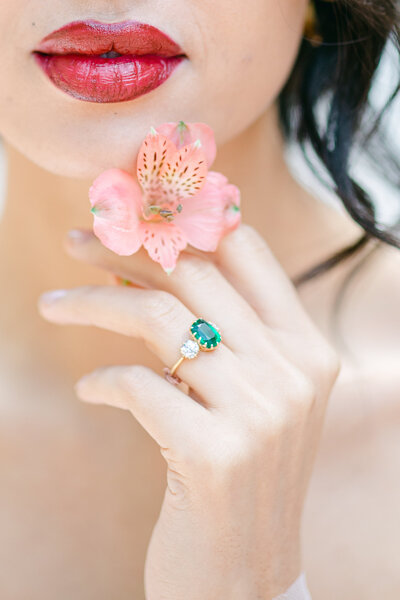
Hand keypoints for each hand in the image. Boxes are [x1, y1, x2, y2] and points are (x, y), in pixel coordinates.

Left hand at [38, 224, 339, 599]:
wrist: (245, 574)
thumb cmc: (240, 473)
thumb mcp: (251, 397)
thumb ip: (224, 334)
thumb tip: (156, 264)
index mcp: (306, 349)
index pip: (247, 252)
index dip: (187, 225)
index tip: (135, 220)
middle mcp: (291, 373)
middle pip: (192, 275)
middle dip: (123, 250)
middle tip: (75, 243)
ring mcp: (257, 413)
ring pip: (158, 318)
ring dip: (93, 303)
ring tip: (53, 305)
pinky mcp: (210, 453)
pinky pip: (137, 385)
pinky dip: (102, 382)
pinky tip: (90, 390)